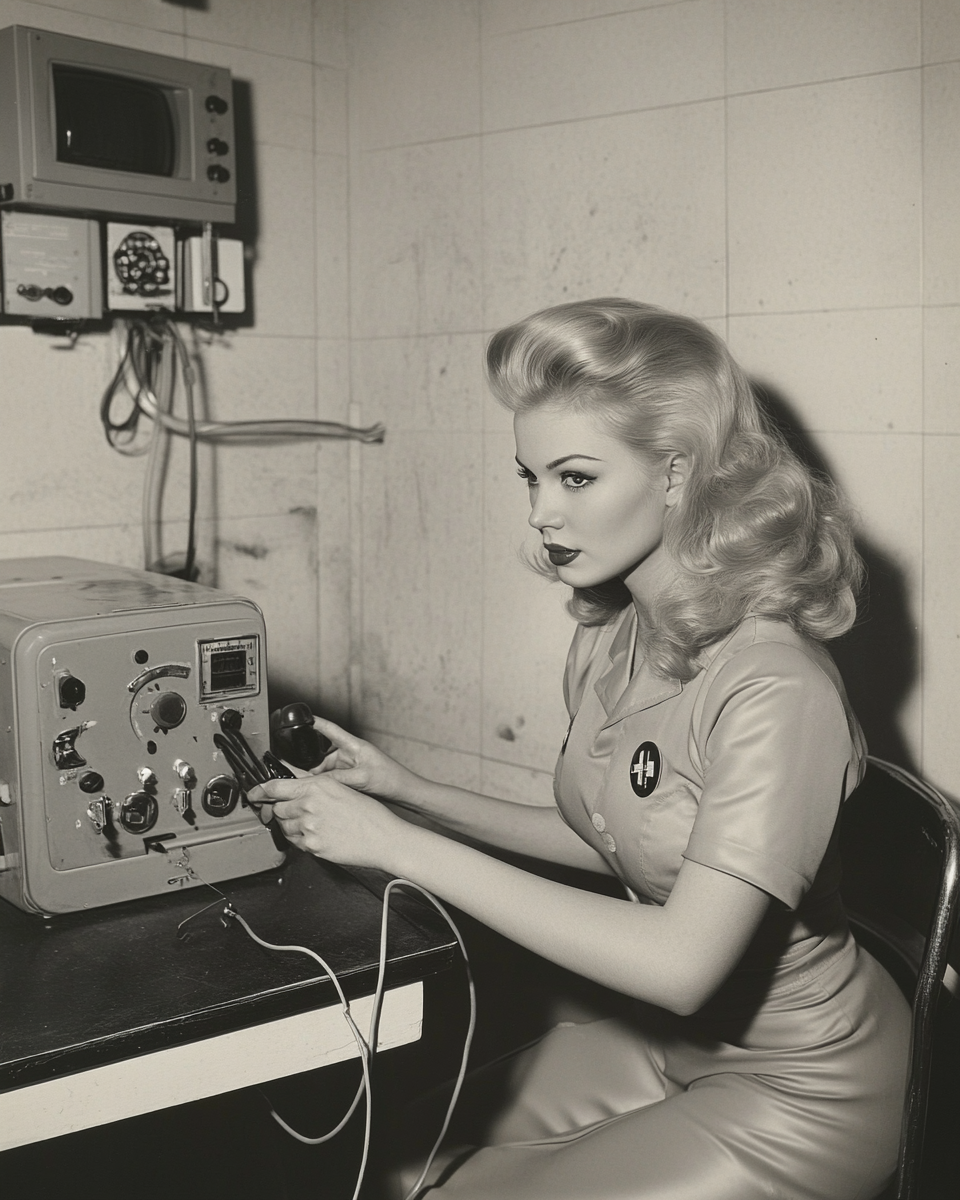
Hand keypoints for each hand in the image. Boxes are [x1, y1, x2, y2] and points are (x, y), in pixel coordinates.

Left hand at [250, 772, 405, 870]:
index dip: (259, 790)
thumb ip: (313, 784)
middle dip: (282, 810)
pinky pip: (294, 842)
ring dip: (291, 825)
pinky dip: (300, 839)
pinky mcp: (312, 846)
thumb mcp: (341, 788)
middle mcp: (310, 805)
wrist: (383, 838)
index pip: (276, 787)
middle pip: (278, 808)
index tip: (254, 793)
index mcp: (317, 786)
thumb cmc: (369, 814)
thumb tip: (294, 780)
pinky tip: (316, 835)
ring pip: (284, 826)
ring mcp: (309, 827)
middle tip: (296, 812)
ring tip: (312, 824)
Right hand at [308, 717, 417, 802]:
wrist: (403, 790)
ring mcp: (349, 764)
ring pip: (325, 768)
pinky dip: (325, 783)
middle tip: (296, 773)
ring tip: (310, 787)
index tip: (299, 718)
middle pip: (321, 753)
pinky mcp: (350, 775)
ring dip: (318, 776)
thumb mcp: (361, 779)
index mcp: (353, 745)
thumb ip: (337, 779)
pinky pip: (332, 777)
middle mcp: (349, 752)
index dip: (314, 722)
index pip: (329, 729)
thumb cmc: (389, 778)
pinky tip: (320, 793)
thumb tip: (315, 782)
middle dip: (309, 762)